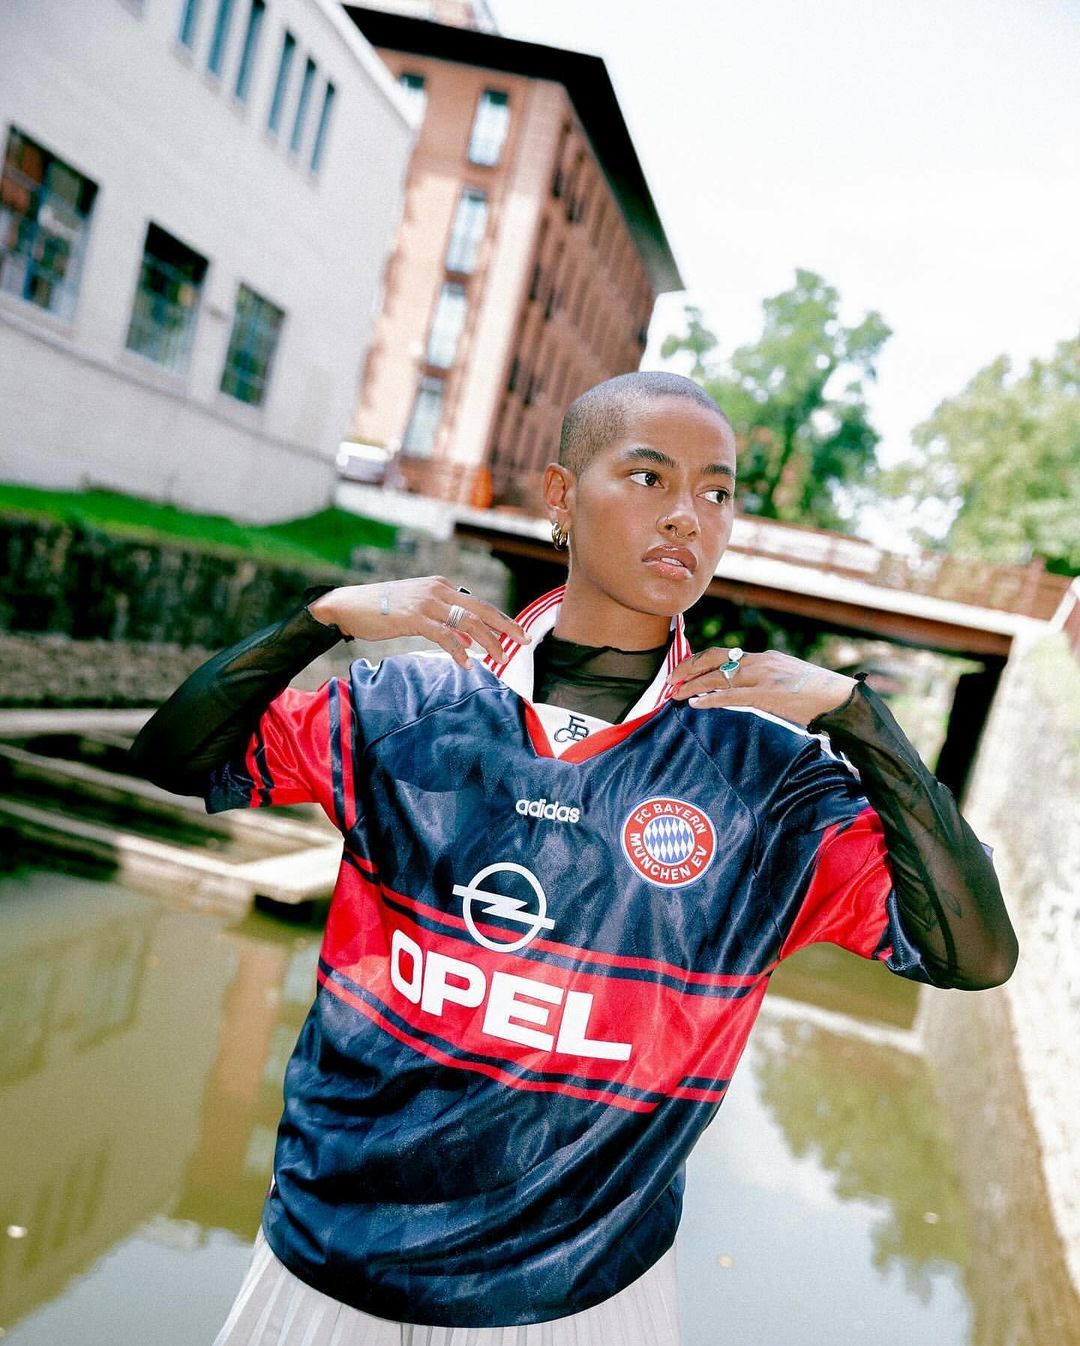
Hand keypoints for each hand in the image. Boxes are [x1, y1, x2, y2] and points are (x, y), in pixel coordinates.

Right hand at [307, 577, 529, 668]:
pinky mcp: (413, 617)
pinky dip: (458, 650)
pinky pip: (444, 635)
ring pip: (468, 622)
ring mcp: (426, 602)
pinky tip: (466, 663)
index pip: (479, 603)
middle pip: (481, 609)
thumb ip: (442, 619)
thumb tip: (466, 637)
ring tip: (500, 659)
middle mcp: (437, 590)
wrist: (348, 605)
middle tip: (524, 642)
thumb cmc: (381, 610)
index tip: (517, 633)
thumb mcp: (417, 609)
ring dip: (488, 642)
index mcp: (441, 586)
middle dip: (506, 627)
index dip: (501, 619)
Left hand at [666, 647, 855, 726]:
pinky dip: (710, 699)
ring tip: (676, 694)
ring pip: (717, 677)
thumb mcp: (785, 680)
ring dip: (693, 686)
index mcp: (763, 658)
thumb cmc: (814, 695)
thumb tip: (742, 692)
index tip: (683, 671)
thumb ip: (763, 681)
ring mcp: (762, 677)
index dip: (698, 662)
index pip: (723, 655)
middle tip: (671, 680)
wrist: (837, 698)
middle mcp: (760, 662)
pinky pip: (730, 696)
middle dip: (688, 668)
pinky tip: (696, 704)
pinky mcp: (766, 695)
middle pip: (713, 659)